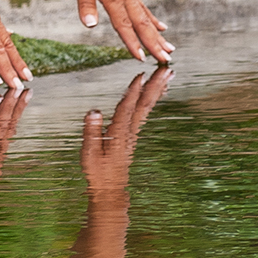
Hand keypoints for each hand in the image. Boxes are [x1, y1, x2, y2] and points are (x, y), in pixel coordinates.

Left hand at [72, 0, 173, 63]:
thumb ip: (86, 4)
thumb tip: (89, 25)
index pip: (124, 25)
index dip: (132, 43)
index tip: (142, 58)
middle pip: (142, 25)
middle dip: (154, 44)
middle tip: (166, 59)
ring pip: (146, 18)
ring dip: (157, 35)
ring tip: (170, 48)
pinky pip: (143, 8)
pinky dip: (152, 20)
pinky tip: (160, 27)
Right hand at [79, 63, 166, 203]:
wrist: (110, 188)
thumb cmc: (98, 171)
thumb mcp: (89, 152)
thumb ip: (92, 131)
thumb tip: (94, 111)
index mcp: (118, 133)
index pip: (127, 107)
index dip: (133, 91)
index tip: (141, 74)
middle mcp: (129, 131)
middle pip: (144, 104)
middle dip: (155, 85)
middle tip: (166, 69)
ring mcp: (133, 133)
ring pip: (147, 107)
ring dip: (157, 89)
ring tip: (167, 75)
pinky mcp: (132, 135)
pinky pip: (144, 112)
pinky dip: (151, 99)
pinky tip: (156, 92)